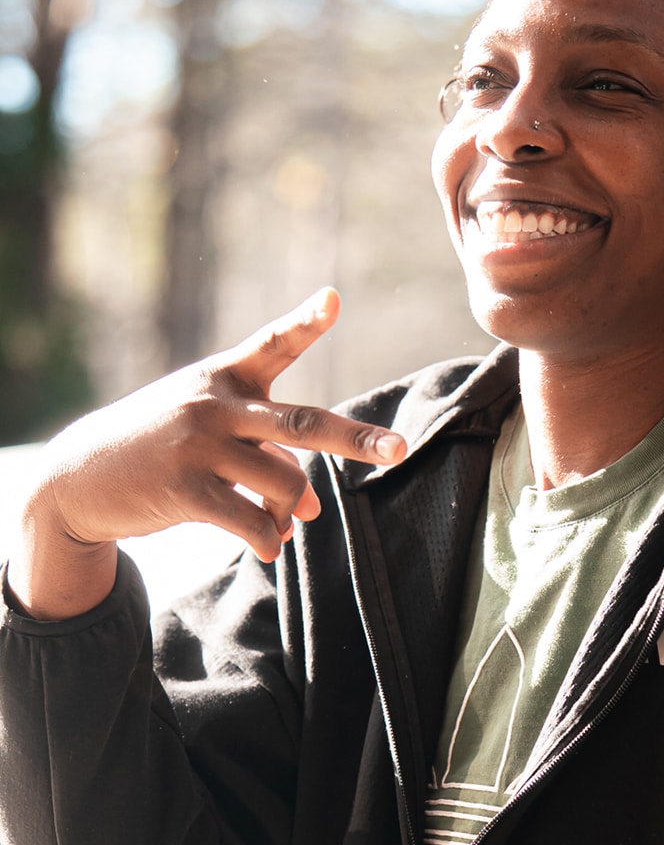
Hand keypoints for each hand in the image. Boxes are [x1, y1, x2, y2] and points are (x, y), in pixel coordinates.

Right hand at [7, 288, 406, 619]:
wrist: (81, 476)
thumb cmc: (160, 448)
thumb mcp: (210, 436)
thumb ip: (266, 459)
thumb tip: (310, 509)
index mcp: (224, 377)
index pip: (272, 343)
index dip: (306, 321)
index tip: (333, 298)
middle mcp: (215, 405)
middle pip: (300, 423)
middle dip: (355, 439)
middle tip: (400, 451)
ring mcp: (199, 446)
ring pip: (282, 483)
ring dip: (293, 510)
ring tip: (285, 524)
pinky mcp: (184, 489)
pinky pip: (251, 520)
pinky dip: (270, 539)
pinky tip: (269, 546)